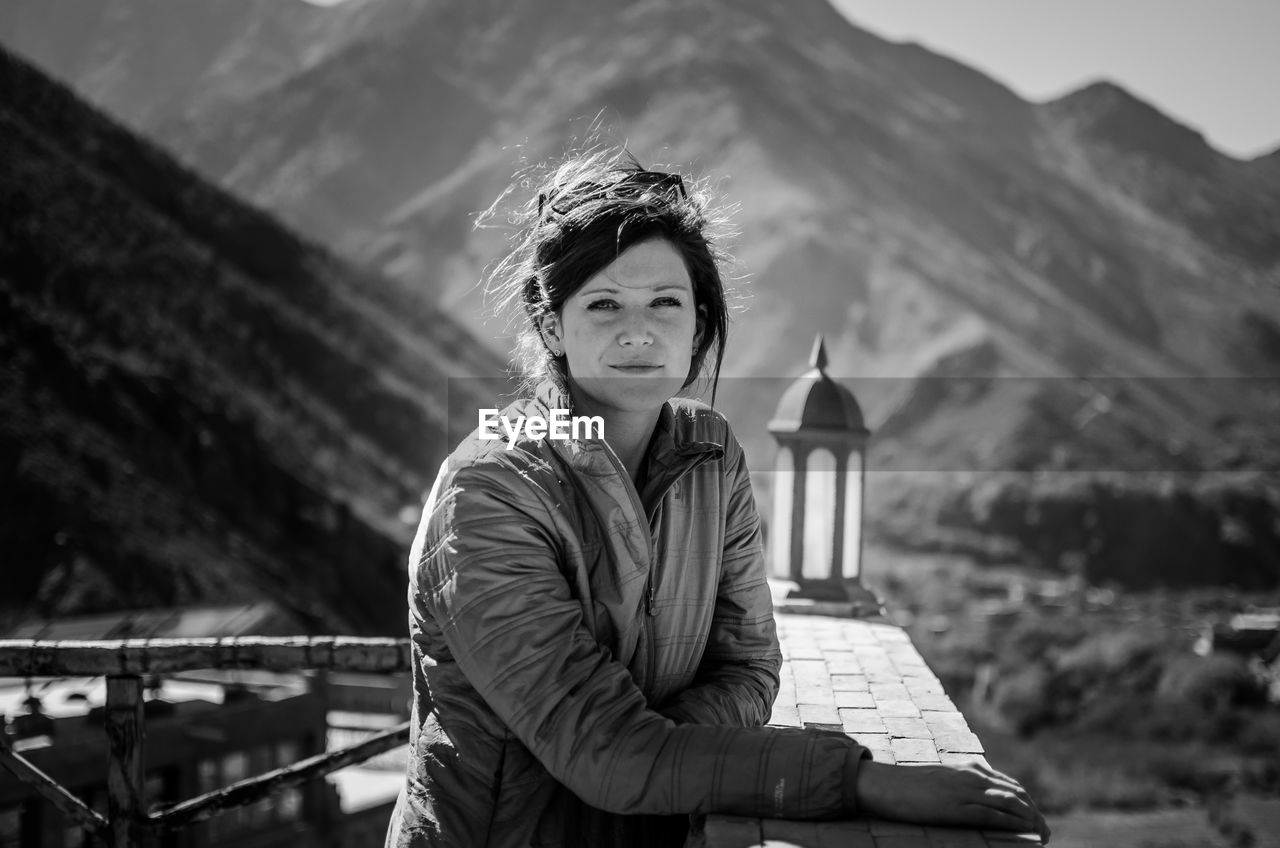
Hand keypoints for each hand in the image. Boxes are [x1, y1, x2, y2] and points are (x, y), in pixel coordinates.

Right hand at [854, 760, 1049, 842]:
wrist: (885, 784)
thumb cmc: (908, 786)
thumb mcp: (941, 781)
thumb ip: (962, 786)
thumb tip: (978, 800)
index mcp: (970, 769)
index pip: (1010, 785)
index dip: (1028, 804)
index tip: (1037, 822)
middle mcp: (972, 776)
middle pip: (1016, 794)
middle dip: (1035, 815)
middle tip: (1046, 835)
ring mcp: (965, 791)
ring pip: (1010, 803)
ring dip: (1031, 821)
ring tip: (1042, 837)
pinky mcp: (957, 807)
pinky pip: (993, 814)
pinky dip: (1013, 824)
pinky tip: (1025, 833)